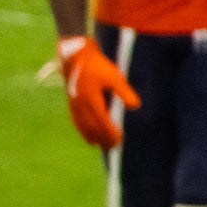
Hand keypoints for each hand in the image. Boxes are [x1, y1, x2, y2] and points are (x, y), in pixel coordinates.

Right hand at [55, 34, 137, 149]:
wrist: (76, 58)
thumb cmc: (98, 67)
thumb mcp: (115, 77)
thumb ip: (124, 92)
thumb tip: (135, 106)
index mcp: (91, 99)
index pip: (102, 121)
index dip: (110, 132)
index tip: (120, 140)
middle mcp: (80, 105)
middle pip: (92, 127)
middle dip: (103, 138)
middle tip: (114, 148)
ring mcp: (74, 105)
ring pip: (82, 126)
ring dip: (92, 137)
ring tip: (102, 147)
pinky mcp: (71, 103)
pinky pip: (76, 121)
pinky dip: (82, 131)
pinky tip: (88, 137)